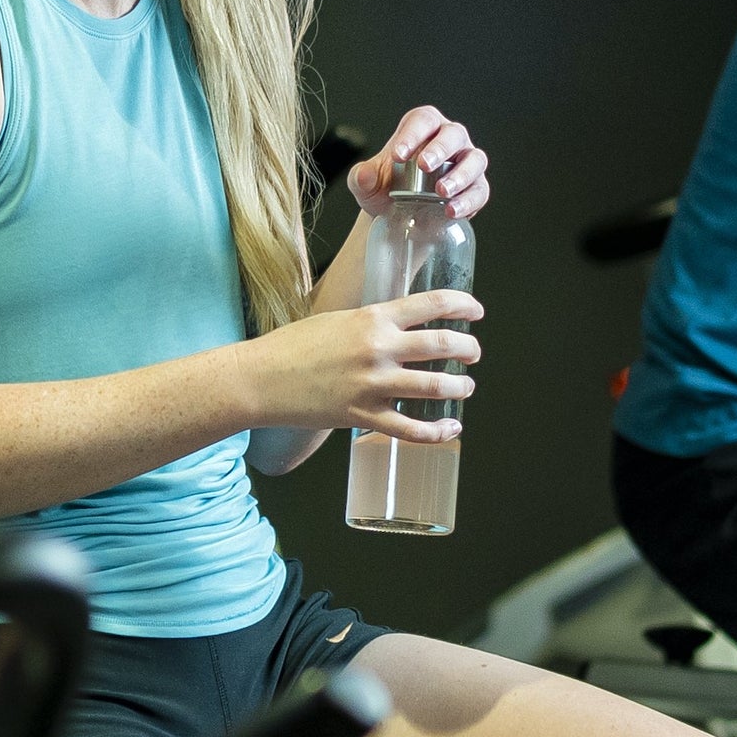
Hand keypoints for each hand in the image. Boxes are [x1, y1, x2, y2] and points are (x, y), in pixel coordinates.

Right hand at [244, 287, 478, 441]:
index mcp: (372, 319)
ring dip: (459, 387)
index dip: (463, 306)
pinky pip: (411, 429)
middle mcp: (378, 349)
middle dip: (468, 348)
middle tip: (473, 353)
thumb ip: (371, 323)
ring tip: (465, 387)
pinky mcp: (363, 416)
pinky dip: (437, 432)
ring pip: (435, 386)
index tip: (476, 312)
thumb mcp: (336, 321)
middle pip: (443, 345)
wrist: (260, 379)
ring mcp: (373, 385)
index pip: (431, 304)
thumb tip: (399, 327)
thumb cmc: (291, 347)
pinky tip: (450, 428)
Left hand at [346, 106, 489, 220]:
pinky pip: (480, 191)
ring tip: (441, 191)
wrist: (397, 218)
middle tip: (424, 165)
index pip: (422, 121)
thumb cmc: (385, 190)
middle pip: (453, 134)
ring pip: (475, 159)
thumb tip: (364, 175)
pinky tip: (451, 211)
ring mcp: (466, 163)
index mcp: (422, 128)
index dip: (412, 134)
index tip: (398, 155)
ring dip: (460, 174)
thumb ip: (362, 177)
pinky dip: (468, 201)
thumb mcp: (367, 184)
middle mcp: (449, 140)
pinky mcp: (476, 188)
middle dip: (440, 149)